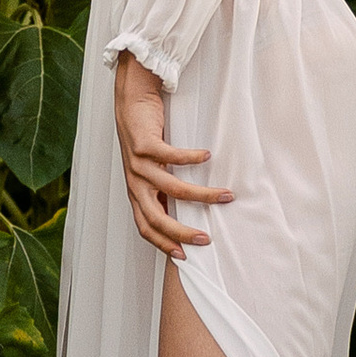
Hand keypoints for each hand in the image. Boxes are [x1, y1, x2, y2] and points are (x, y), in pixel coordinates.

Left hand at [115, 54, 229, 260]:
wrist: (129, 100)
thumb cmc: (144, 136)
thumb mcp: (150, 169)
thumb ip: (162, 189)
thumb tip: (185, 211)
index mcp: (136, 191)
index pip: (145, 226)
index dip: (163, 243)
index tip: (185, 256)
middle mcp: (135, 181)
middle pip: (156, 217)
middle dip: (181, 232)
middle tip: (206, 239)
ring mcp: (138, 163)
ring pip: (172, 188)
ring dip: (201, 195)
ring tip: (226, 194)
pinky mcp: (144, 144)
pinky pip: (171, 156)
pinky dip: (192, 158)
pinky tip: (207, 155)